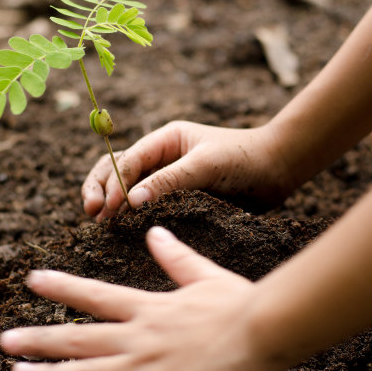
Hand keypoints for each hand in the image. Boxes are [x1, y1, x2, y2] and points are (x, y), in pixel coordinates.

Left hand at [0, 227, 277, 370]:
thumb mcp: (205, 277)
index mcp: (149, 308)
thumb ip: (176, 257)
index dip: (62, 287)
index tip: (33, 279)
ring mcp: (144, 366)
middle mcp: (139, 337)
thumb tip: (156, 232)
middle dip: (40, 339)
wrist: (262, 334)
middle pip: (80, 339)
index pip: (95, 295)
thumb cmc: (237, 306)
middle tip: (5, 340)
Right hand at [82, 121, 293, 219]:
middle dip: (101, 189)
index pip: (129, 160)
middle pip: (117, 169)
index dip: (114, 184)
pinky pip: (149, 205)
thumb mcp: (206, 165)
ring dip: (111, 202)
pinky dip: (133, 215)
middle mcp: (162, 157)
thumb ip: (169, 181)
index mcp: (166, 140)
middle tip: (94, 215)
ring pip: (128, 188)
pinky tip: (125, 230)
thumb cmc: (244, 158)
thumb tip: (131, 201)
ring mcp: (169, 178)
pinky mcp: (180, 197)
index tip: (107, 209)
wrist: (278, 169)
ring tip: (100, 224)